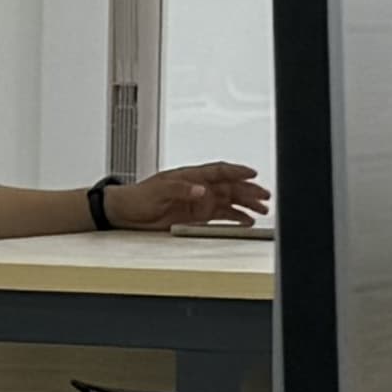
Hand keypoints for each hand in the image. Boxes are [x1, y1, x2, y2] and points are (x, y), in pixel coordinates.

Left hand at [111, 160, 266, 232]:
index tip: (252, 174)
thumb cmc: (139, 197)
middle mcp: (198, 187)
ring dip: (246, 204)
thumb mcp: (159, 190)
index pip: (219, 171)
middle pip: (230, 187)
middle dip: (249, 190)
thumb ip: (181, 189)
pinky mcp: (197, 217)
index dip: (237, 172)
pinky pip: (222, 216)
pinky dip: (235, 217)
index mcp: (191, 176)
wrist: (126, 213)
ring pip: (230, 201)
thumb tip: (202, 190)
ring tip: (262, 209)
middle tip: (265, 196)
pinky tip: (247, 221)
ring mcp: (199, 202)